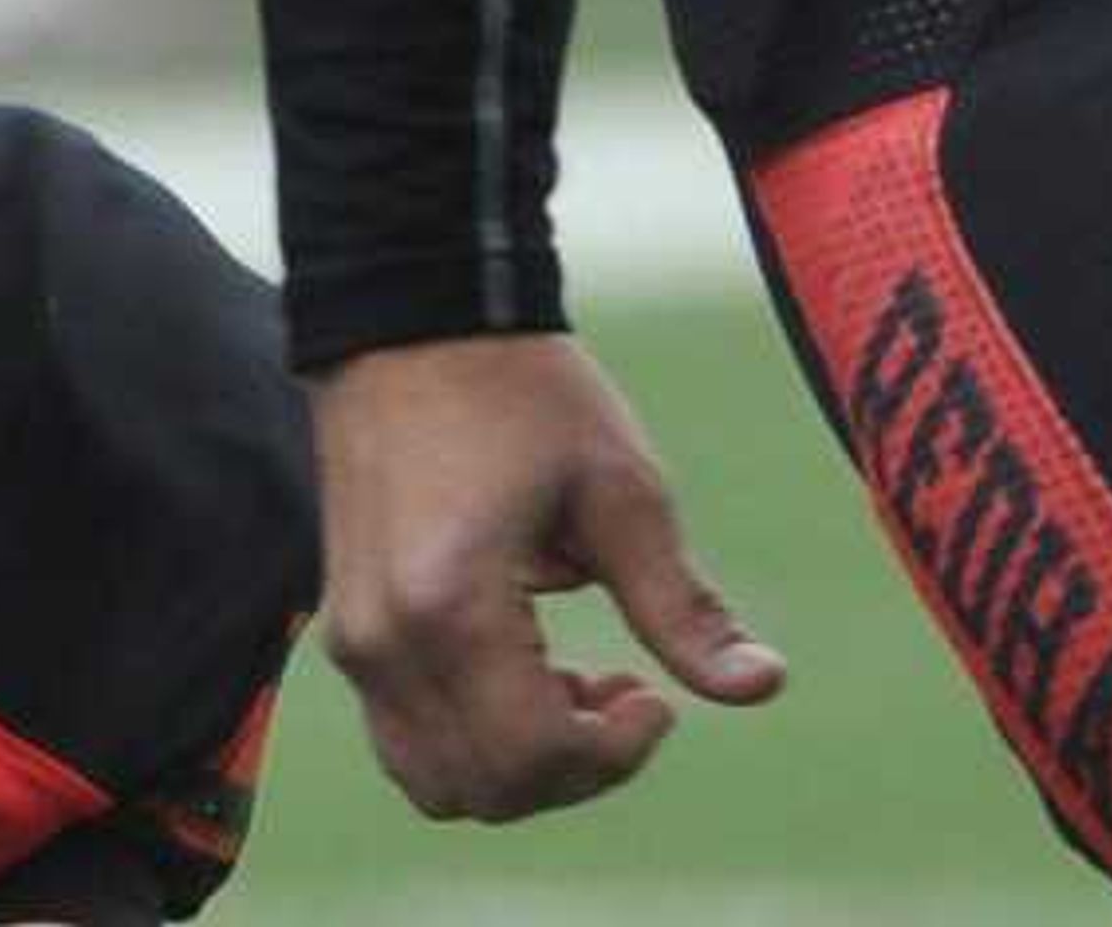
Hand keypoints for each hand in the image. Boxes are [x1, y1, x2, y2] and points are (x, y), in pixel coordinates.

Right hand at [306, 332, 784, 821]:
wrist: (414, 320)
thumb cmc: (523, 392)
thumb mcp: (619, 487)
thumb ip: (681, 604)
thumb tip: (763, 686)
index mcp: (451, 605)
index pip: (531, 756)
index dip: (613, 755)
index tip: (659, 697)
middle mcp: (385, 644)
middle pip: (485, 791)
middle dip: (575, 768)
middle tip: (632, 693)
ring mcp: (354, 644)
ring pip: (438, 784)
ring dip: (521, 765)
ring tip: (579, 684)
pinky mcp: (348, 633)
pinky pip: (407, 740)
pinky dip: (474, 738)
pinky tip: (528, 666)